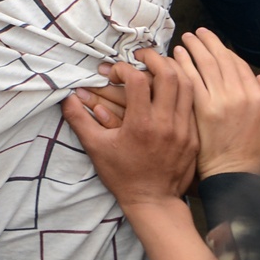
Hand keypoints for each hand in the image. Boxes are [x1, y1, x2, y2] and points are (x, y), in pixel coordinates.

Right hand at [61, 50, 197, 207]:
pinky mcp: (194, 137)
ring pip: (187, 86)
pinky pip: (193, 104)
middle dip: (154, 58)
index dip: (123, 68)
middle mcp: (166, 124)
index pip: (137, 79)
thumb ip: (79, 120)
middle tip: (141, 56)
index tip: (114, 72)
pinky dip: (183, 90)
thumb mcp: (96, 148)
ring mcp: (184, 130)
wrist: (154, 202)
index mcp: (141, 124)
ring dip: (172, 70)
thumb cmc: (122, 175)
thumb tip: (65, 97)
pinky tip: (171, 89)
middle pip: (169, 74)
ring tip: (158, 67)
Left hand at [173, 29, 259, 176]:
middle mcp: (239, 95)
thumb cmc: (253, 153)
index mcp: (257, 98)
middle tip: (197, 33)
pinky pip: (191, 78)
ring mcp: (220, 101)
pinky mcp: (202, 109)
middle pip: (221, 59)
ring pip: (205, 64)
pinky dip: (184, 64)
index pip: (239, 65)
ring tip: (187, 39)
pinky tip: (177, 56)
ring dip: (194, 48)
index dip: (226, 52)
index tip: (216, 45)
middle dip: (208, 42)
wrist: (232, 174)